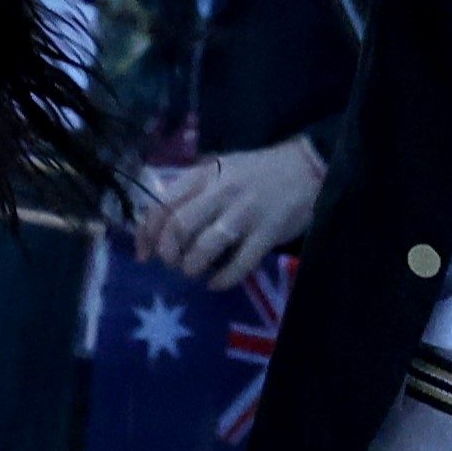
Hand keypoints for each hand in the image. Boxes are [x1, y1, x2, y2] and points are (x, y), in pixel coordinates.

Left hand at [136, 136, 327, 290]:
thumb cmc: (258, 171)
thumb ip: (193, 190)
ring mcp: (245, 212)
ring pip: (205, 246)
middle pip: (179, 226)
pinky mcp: (267, 233)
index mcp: (206, 174)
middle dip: (168, 253)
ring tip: (194, 272)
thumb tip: (159, 225)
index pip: (163, 203)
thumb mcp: (220, 169)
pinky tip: (217, 283)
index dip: (146, 233)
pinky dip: (222, 279)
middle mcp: (222, 191)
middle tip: (172, 264)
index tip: (144, 254)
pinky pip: (239, 264)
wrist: (307, 168)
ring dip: (192, 267)